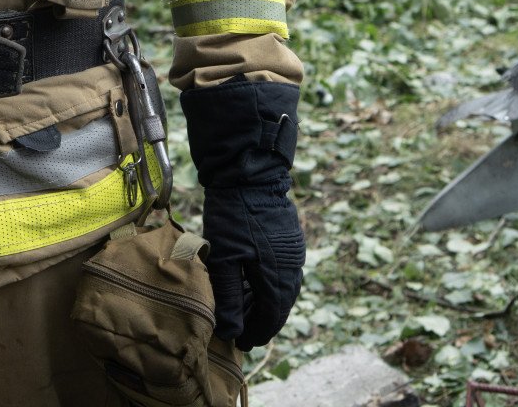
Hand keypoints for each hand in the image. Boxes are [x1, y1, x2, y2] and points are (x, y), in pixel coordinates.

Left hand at [201, 182, 304, 348]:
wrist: (249, 173)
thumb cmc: (233, 216)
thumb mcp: (224, 260)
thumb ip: (230, 299)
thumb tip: (231, 333)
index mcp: (279, 276)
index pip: (272, 318)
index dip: (256, 333)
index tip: (241, 344)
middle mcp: (292, 266)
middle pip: (280, 305)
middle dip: (260, 321)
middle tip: (241, 331)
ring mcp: (293, 250)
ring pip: (282, 288)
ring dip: (264, 302)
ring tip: (243, 310)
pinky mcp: (289, 238)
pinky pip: (283, 271)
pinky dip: (268, 283)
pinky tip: (251, 283)